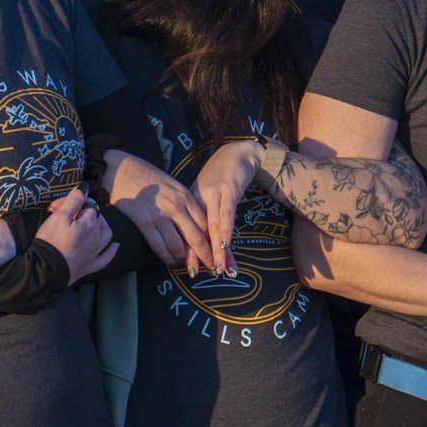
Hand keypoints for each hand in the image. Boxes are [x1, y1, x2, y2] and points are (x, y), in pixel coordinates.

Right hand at [34, 188, 118, 285]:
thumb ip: (74, 201)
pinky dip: (111, 250)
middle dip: (81, 212)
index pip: (86, 205)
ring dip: (100, 225)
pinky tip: (115, 245)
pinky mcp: (91, 266)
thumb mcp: (59, 216)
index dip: (72, 202)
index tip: (56, 206)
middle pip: (96, 218)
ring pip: (105, 234)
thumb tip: (84, 188)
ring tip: (90, 222)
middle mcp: (98, 237)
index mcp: (90, 223)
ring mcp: (96, 252)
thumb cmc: (51, 241)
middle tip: (61, 214)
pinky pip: (106, 256)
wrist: (47, 270)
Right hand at [103, 149, 202, 270]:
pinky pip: (159, 246)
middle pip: (197, 238)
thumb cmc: (146, 177)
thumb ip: (185, 204)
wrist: (119, 168)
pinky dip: (166, 257)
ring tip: (185, 264)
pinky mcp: (143, 222)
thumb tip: (196, 225)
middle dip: (206, 257)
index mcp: (186, 196)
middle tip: (211, 269)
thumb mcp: (172, 186)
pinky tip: (169, 261)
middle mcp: (176, 206)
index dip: (213, 242)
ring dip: (183, 259)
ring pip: (178, 246)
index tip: (217, 253)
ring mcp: (160, 215)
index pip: (206, 224)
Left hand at [190, 140, 269, 277]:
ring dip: (215, 250)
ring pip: (213, 227)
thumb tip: (205, 239)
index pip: (188, 229)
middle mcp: (198, 198)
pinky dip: (225, 232)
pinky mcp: (228, 190)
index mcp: (191, 201)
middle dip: (198, 254)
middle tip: (196, 274)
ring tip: (217, 268)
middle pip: (197, 230)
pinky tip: (224, 246)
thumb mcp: (210, 194)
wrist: (239, 152)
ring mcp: (213, 194)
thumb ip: (205, 213)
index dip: (189, 249)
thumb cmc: (224, 176)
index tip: (190, 269)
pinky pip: (226, 215)